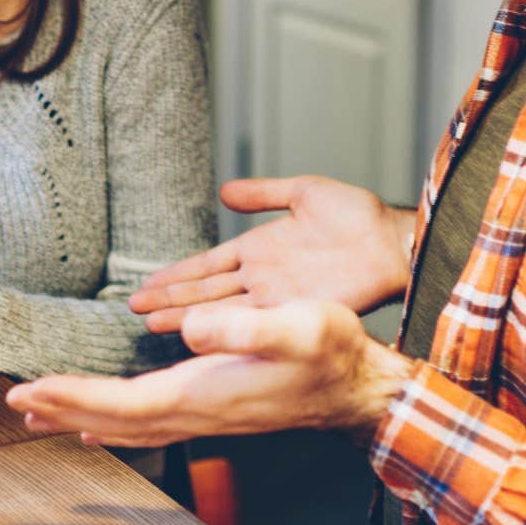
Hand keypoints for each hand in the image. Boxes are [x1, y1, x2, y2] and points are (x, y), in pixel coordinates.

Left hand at [5, 300, 415, 447]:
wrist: (361, 388)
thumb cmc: (333, 352)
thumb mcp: (296, 326)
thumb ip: (243, 327)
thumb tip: (191, 329)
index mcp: (204, 393)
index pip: (123, 403)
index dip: (73, 397)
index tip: (30, 390)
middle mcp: (198, 413)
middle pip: (115, 421)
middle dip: (63, 409)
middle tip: (14, 401)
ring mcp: (206, 418)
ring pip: (130, 427)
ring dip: (82, 418)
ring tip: (41, 413)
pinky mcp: (215, 412)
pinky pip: (150, 425)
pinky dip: (116, 423)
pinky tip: (102, 422)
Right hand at [128, 176, 413, 332]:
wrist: (391, 242)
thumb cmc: (356, 216)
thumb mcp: (303, 193)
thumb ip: (264, 193)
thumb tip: (225, 191)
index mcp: (259, 249)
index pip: (208, 265)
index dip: (177, 274)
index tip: (147, 283)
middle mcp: (261, 277)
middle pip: (205, 291)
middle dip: (169, 299)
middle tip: (134, 308)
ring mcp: (275, 297)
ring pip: (220, 309)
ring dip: (186, 315)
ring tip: (151, 322)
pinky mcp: (293, 310)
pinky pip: (250, 320)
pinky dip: (222, 327)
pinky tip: (197, 333)